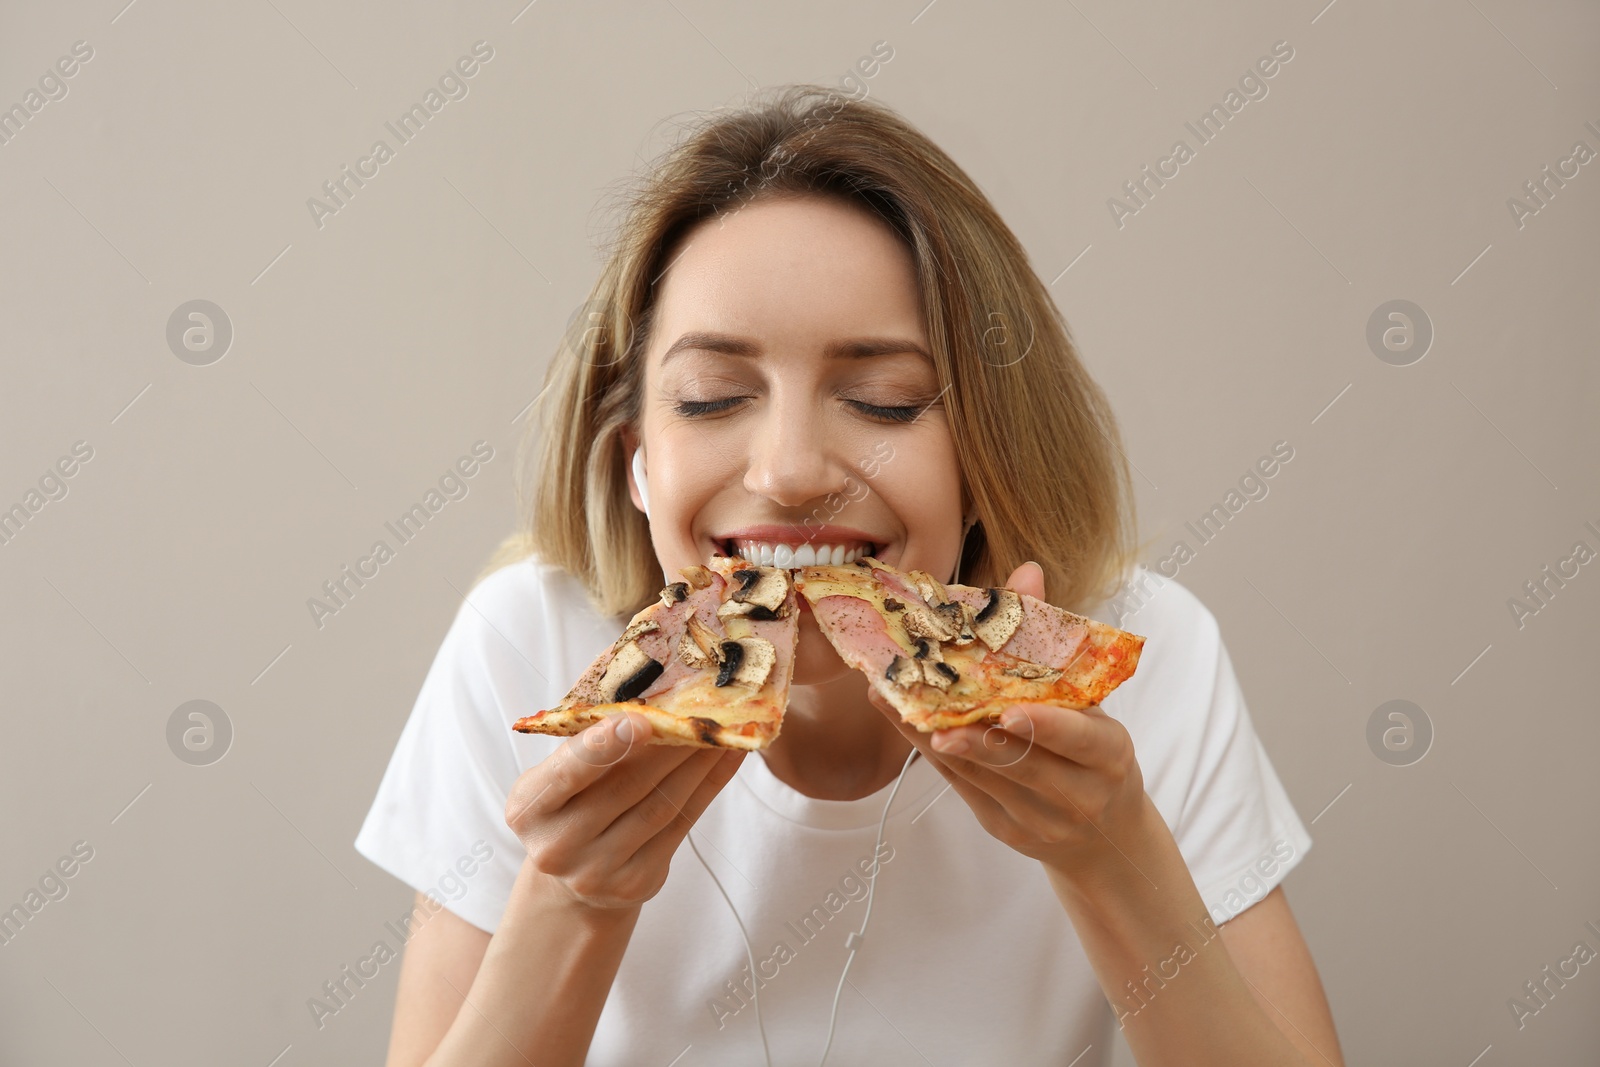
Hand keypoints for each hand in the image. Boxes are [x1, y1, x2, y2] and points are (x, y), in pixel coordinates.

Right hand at [504, 712, 743, 910]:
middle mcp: (557, 846)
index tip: (640, 719)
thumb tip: (641, 682)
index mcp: (528, 808)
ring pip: (660, 806)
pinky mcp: (636, 883)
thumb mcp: (560, 770)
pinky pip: (681, 827)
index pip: (567, 773)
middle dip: (670, 745)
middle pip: (625, 787)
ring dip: (698, 764)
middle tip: (702, 711)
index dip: (603, 746)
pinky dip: (708, 787)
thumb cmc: (571, 801)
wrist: (574, 874)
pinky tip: (726, 759)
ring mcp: (597, 872)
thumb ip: (589, 734)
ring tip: (723, 730)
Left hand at [869, 562, 1151, 873]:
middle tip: (929, 706)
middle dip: (973, 736)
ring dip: (936, 737)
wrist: (1104, 834)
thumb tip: (1027, 570)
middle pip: (1020, 763)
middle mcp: (1077, 794)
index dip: (1045, 727)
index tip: (1007, 711)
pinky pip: (962, 787)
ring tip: (897, 702)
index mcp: (1108, 755)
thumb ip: (1051, 641)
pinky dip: (932, 752)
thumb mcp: (1089, 703)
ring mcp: (1038, 819)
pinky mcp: (1002, 827)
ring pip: (981, 775)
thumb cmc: (1092, 751)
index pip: (1080, 740)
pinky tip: (904, 720)